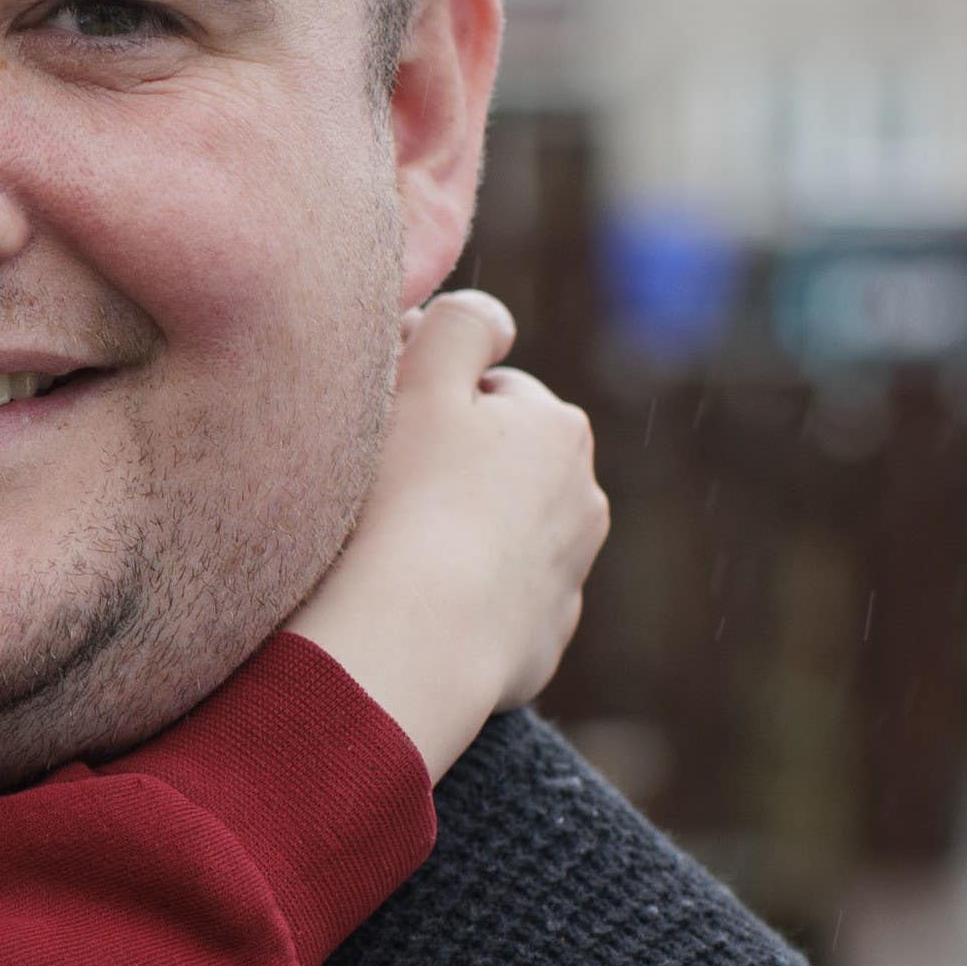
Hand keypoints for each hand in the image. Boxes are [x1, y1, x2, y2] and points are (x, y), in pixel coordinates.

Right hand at [283, 291, 608, 777]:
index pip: (487, 393)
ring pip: (502, 537)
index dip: (428, 406)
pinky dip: (462, 603)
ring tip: (393, 554)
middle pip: (500, 467)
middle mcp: (584, 500)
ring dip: (459, 537)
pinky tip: (414, 607)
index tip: (384, 434)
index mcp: (559, 428)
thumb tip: (493, 319)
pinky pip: (494, 608)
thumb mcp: (421, 378)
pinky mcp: (539, 646)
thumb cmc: (406, 501)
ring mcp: (566, 580)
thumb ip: (460, 323)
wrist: (414, 640)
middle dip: (452, 473)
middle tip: (383, 495)